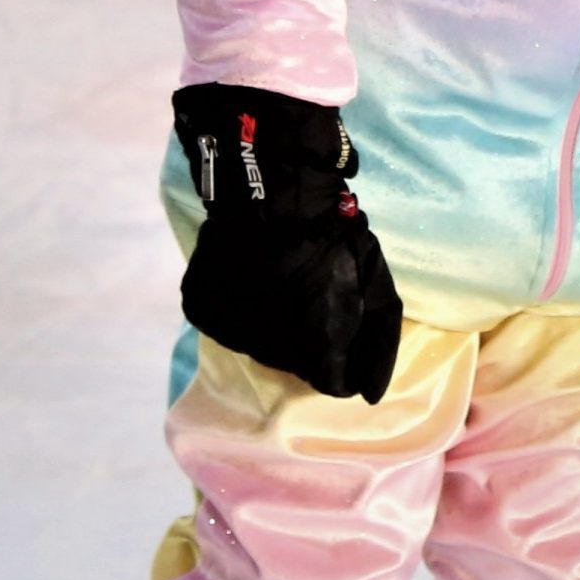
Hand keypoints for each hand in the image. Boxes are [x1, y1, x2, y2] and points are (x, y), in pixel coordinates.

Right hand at [172, 83, 403, 399]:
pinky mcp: (200, 307)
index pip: (333, 381)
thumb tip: (371, 392)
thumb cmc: (333, 233)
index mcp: (311, 350)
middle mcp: (265, 352)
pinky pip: (226, 316)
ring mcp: (226, 330)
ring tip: (280, 278)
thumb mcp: (376, 282)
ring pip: (257, 341)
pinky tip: (250, 270)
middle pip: (295, 363)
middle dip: (309, 336)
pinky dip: (239, 300)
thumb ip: (379, 341)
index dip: (344, 354)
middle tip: (313, 291)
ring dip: (272, 320)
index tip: (345, 322)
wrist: (270, 186)